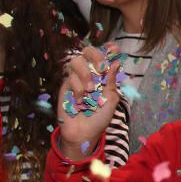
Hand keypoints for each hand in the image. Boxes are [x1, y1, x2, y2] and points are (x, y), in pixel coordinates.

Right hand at [56, 46, 120, 160]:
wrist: (84, 132)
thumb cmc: (100, 117)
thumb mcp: (111, 99)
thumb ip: (111, 81)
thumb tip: (115, 63)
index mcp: (102, 75)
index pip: (104, 56)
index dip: (108, 50)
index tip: (114, 49)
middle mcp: (89, 73)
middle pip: (88, 51)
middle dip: (95, 56)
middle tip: (101, 68)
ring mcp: (76, 78)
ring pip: (76, 61)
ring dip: (85, 74)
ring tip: (91, 90)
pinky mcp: (65, 86)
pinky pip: (70, 78)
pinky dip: (78, 89)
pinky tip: (80, 102)